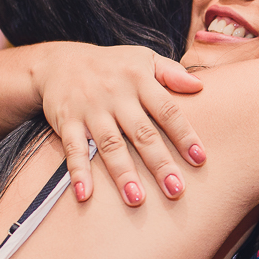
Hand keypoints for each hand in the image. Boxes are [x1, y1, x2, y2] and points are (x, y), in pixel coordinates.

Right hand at [33, 43, 205, 205]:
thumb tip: (200, 87)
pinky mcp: (67, 121)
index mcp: (140, 80)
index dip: (184, 134)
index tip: (200, 159)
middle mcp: (116, 95)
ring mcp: (90, 109)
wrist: (58, 61)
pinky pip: (73, 149)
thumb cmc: (112, 65)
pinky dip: (78, 172)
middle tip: (176, 190)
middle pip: (142, 133)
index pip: (167, 110)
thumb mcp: (143, 58)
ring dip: (123, 173)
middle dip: (159, 163)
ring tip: (136, 200)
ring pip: (110, 144)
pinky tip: (84, 195)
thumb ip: (171, 72)